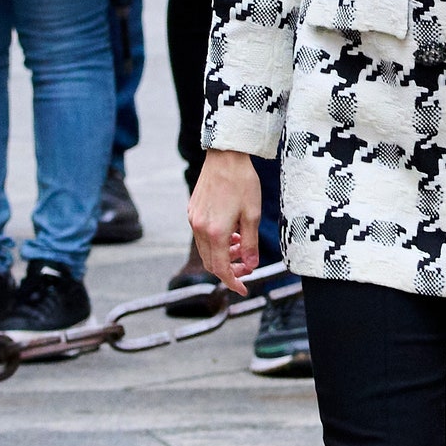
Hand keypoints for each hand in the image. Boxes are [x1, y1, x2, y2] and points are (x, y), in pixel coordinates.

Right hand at [187, 148, 262, 295]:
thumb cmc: (242, 183)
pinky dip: (215, 241)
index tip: (243, 289)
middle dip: (228, 269)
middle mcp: (200, 228)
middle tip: (246, 266)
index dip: (232, 282)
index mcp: (215, 232)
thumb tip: (251, 265)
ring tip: (240, 246)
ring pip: (205, 249)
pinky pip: (202, 235)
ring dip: (222, 255)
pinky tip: (231, 232)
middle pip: (210, 262)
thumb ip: (250, 244)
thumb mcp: (252, 215)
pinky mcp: (193, 210)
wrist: (225, 156)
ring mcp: (194, 218)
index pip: (220, 269)